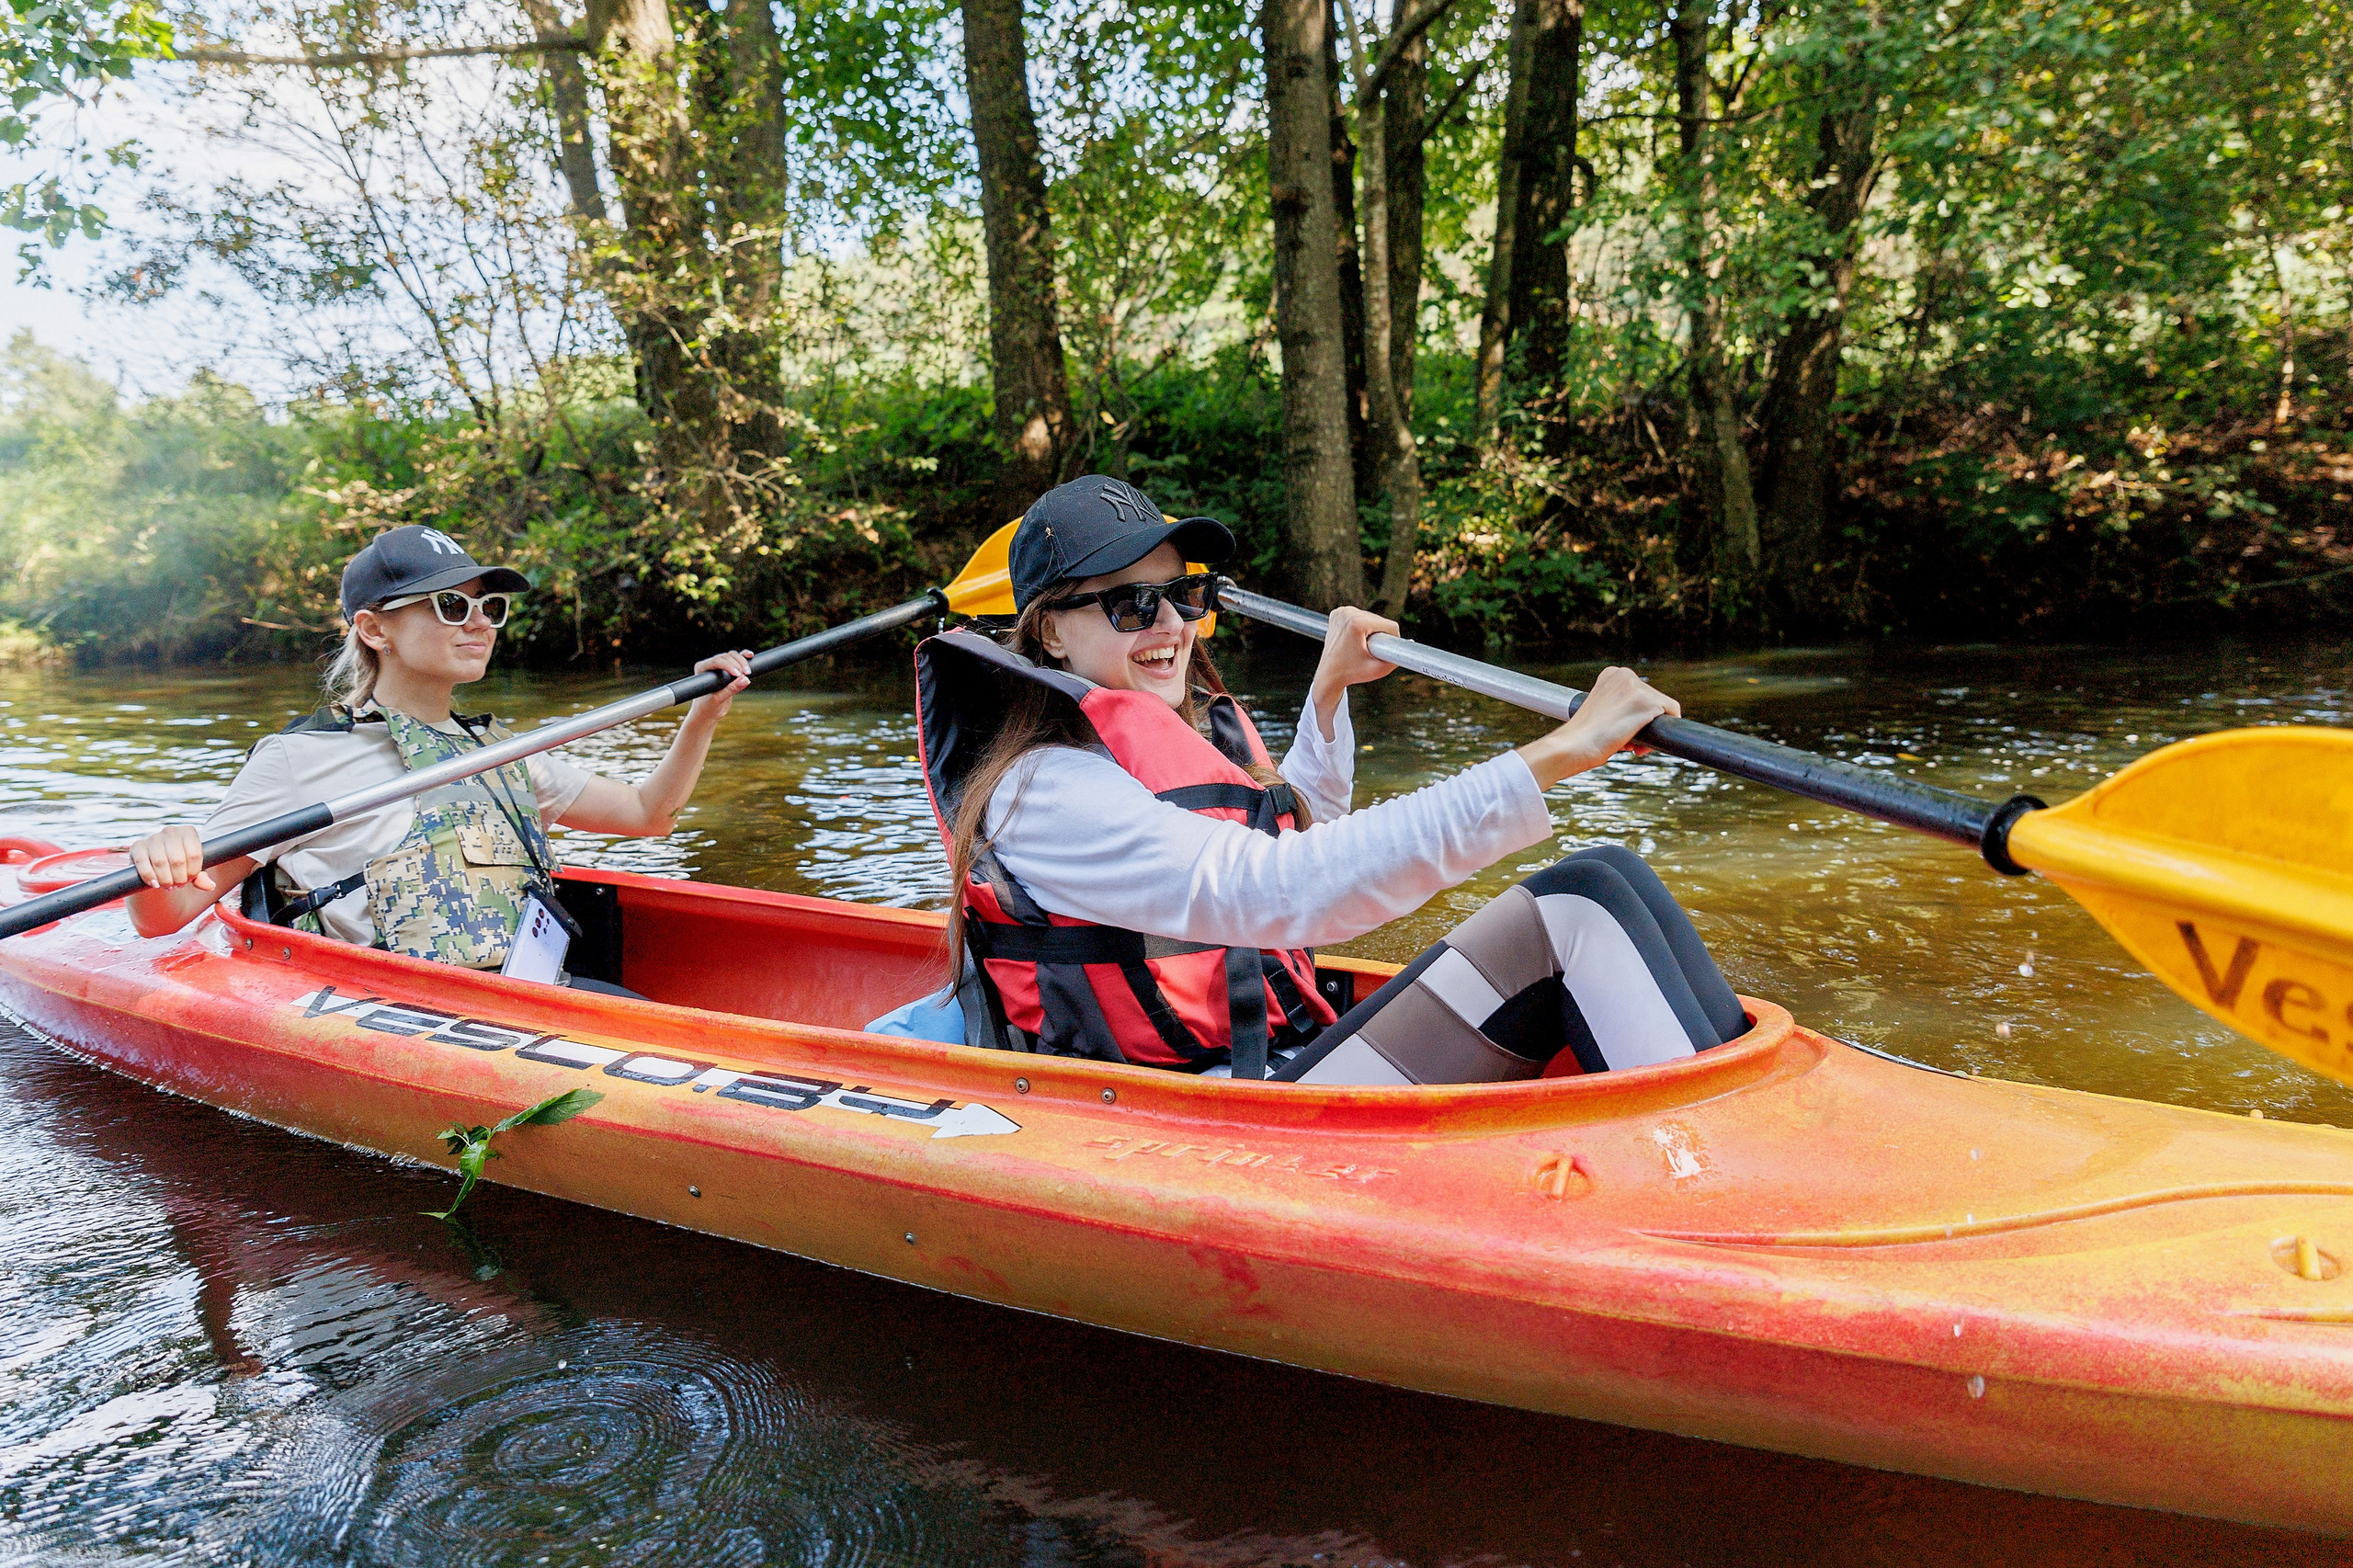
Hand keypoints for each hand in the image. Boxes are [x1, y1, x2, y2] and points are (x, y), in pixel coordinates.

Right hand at [129, 825, 216, 892]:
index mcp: (188, 832)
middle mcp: (170, 831)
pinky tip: (155, 884)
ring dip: (165, 879)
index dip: (193, 872)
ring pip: (161, 862)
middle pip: (178, 860)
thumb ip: (201, 877)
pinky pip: (142, 863)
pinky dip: (149, 876)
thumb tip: (210, 886)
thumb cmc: (180, 865)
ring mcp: (153, 837)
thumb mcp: (192, 869)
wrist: (157, 864)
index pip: (194, 855)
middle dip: (179, 878)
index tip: (190, 879)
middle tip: (178, 885)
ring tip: (168, 886)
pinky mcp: (137, 846)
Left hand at [686, 649, 752, 725]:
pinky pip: (737, 659)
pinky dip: (744, 657)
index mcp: (701, 669)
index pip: (716, 661)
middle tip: (746, 674)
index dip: (729, 665)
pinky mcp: (728, 669)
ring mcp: (719, 666)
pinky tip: (750, 655)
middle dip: (738, 663)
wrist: (708, 712)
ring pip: (732, 656)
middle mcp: (710, 665)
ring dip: (742, 661)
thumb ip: (732, 689)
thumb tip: (746, 679)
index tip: (739, 674)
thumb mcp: (719, 699)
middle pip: (726, 656)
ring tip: (748, 673)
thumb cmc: (708, 707)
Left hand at [1307, 607, 1398, 739]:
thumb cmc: (1352, 673)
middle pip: (1379, 621)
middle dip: (1380, 636)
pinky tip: (1354, 639)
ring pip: (1370, 618)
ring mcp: (1341, 611)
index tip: (1384, 651)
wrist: (1328, 675)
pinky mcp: (1337, 613)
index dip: (1391, 640)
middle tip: (1369, 651)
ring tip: (1360, 647)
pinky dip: (1361, 627)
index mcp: (1357, 623)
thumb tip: (1411, 643)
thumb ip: (1397, 658)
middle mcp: (1348, 612)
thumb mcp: (1379, 669)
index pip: (1389, 626)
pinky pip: (1359, 616)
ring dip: (1371, 631)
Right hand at [1516, 666, 1681, 788]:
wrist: (1574, 745)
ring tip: (1628, 743)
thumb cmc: (1583, 736)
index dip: (1635, 716)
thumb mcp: (1600, 709)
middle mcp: (1625, 675)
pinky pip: (1673, 714)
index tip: (1619, 730)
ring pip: (1663, 710)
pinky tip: (1639, 744)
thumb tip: (1636, 717)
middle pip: (1653, 701)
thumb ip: (1618, 705)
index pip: (1640, 694)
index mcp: (1612, 674)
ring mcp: (1637, 687)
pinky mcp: (1648, 702)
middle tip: (1625, 742)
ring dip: (1650, 730)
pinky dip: (1663, 733)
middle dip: (1644, 724)